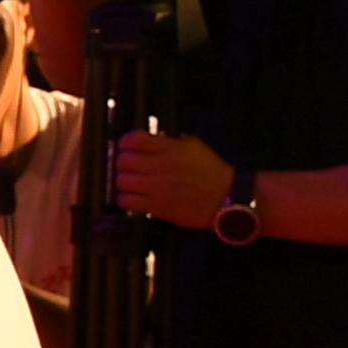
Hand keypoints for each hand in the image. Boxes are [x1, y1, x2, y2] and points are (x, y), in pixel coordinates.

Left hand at [112, 130, 233, 230]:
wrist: (225, 198)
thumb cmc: (211, 171)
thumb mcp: (193, 146)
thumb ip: (168, 142)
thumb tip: (148, 141)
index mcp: (170, 149)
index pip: (134, 140)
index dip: (125, 143)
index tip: (126, 146)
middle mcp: (161, 166)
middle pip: (123, 161)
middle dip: (122, 163)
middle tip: (127, 167)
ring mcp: (157, 187)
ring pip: (122, 181)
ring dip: (123, 182)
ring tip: (130, 183)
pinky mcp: (157, 206)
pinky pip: (127, 202)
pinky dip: (125, 199)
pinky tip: (133, 198)